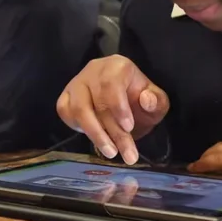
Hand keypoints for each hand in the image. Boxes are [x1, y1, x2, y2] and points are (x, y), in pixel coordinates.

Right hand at [55, 55, 169, 164]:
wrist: (122, 99)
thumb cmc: (139, 98)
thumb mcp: (156, 101)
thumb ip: (156, 101)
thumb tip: (146, 100)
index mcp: (116, 66)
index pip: (111, 83)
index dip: (118, 107)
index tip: (129, 127)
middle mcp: (93, 71)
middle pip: (97, 102)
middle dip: (113, 132)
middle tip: (127, 154)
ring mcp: (76, 83)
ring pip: (78, 109)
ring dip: (95, 134)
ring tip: (111, 152)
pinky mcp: (65, 97)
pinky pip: (65, 112)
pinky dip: (78, 128)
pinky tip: (95, 139)